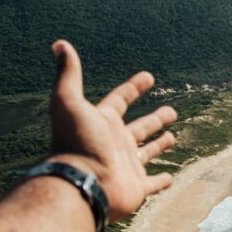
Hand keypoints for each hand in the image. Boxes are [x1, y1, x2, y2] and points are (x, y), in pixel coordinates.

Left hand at [49, 40, 176, 220]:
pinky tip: (170, 178)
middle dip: (155, 119)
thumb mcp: (68, 101)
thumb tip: (59, 43)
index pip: (120, 100)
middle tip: (172, 111)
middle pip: (139, 127)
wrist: (83, 183)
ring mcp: (127, 166)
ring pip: (147, 153)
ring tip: (173, 137)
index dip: (133, 88)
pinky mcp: (137, 187)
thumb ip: (68, 74)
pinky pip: (152, 184)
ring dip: (159, 145)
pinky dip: (161, 181)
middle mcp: (115, 143)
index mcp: (103, 123)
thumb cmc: (77, 143)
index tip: (149, 77)